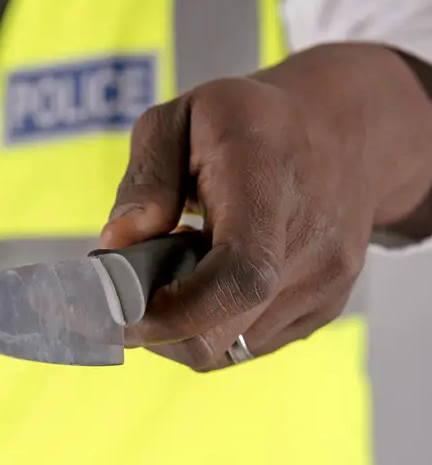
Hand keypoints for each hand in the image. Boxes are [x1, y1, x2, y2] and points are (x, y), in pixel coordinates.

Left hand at [100, 44, 431, 369]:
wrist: (345, 133)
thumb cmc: (251, 122)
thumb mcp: (182, 116)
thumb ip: (146, 177)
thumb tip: (118, 244)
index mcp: (269, 184)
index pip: (237, 276)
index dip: (172, 313)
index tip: (120, 313)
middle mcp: (311, 242)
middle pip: (223, 331)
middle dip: (160, 325)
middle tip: (133, 288)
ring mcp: (325, 283)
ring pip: (229, 348)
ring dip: (186, 325)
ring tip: (180, 271)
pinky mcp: (325, 308)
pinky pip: (251, 345)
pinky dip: (216, 326)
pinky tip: (213, 279)